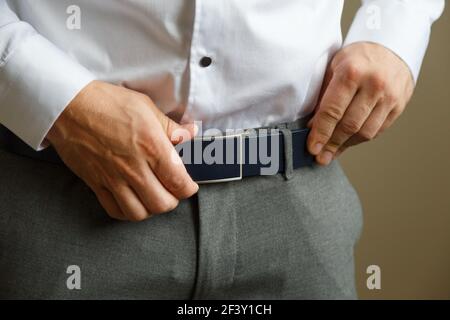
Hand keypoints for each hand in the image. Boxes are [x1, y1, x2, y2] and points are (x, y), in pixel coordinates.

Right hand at [47, 81, 198, 220]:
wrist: (68, 106)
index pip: (178, 182)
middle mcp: (134, 167)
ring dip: (151, 209)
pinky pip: (114, 210)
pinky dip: (127, 212)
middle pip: (162, 203)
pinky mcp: (96, 183)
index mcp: (152, 147)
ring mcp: (113, 178)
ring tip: (153, 197)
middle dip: (173, 200)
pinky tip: (132, 202)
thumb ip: (171, 126)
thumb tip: (190, 134)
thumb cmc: (108, 102)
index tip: (189, 186)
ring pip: (139, 213)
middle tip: (173, 191)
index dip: (189, 189)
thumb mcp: (146, 107)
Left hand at [307, 42, 414, 164]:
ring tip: (332, 152)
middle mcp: (374, 85)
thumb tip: (313, 127)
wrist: (390, 46)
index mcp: (352, 72)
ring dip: (346, 145)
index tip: (312, 148)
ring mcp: (389, 96)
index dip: (321, 133)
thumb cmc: (356, 58)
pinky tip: (347, 142)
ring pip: (365, 132)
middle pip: (349, 125)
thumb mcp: (333, 68)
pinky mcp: (399, 105)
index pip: (333, 111)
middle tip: (320, 156)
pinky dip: (360, 139)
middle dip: (331, 144)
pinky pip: (377, 130)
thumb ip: (323, 97)